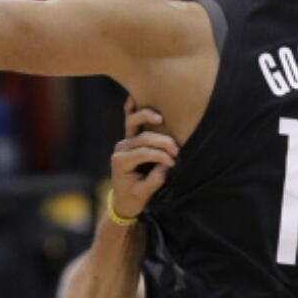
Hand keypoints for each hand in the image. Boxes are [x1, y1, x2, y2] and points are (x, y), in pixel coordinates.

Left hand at [108, 100, 177, 219]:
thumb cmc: (133, 198)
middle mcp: (120, 148)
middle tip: (177, 150)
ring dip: (147, 117)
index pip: (143, 152)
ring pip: (133, 122)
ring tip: (160, 119)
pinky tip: (134, 97)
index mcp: (120, 162)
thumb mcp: (144, 194)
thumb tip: (167, 164)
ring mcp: (124, 141)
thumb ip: (154, 179)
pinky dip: (131, 108)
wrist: (122, 201)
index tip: (173, 163)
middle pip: (142, 137)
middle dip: (162, 141)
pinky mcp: (130, 138)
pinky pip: (129, 120)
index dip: (160, 155)